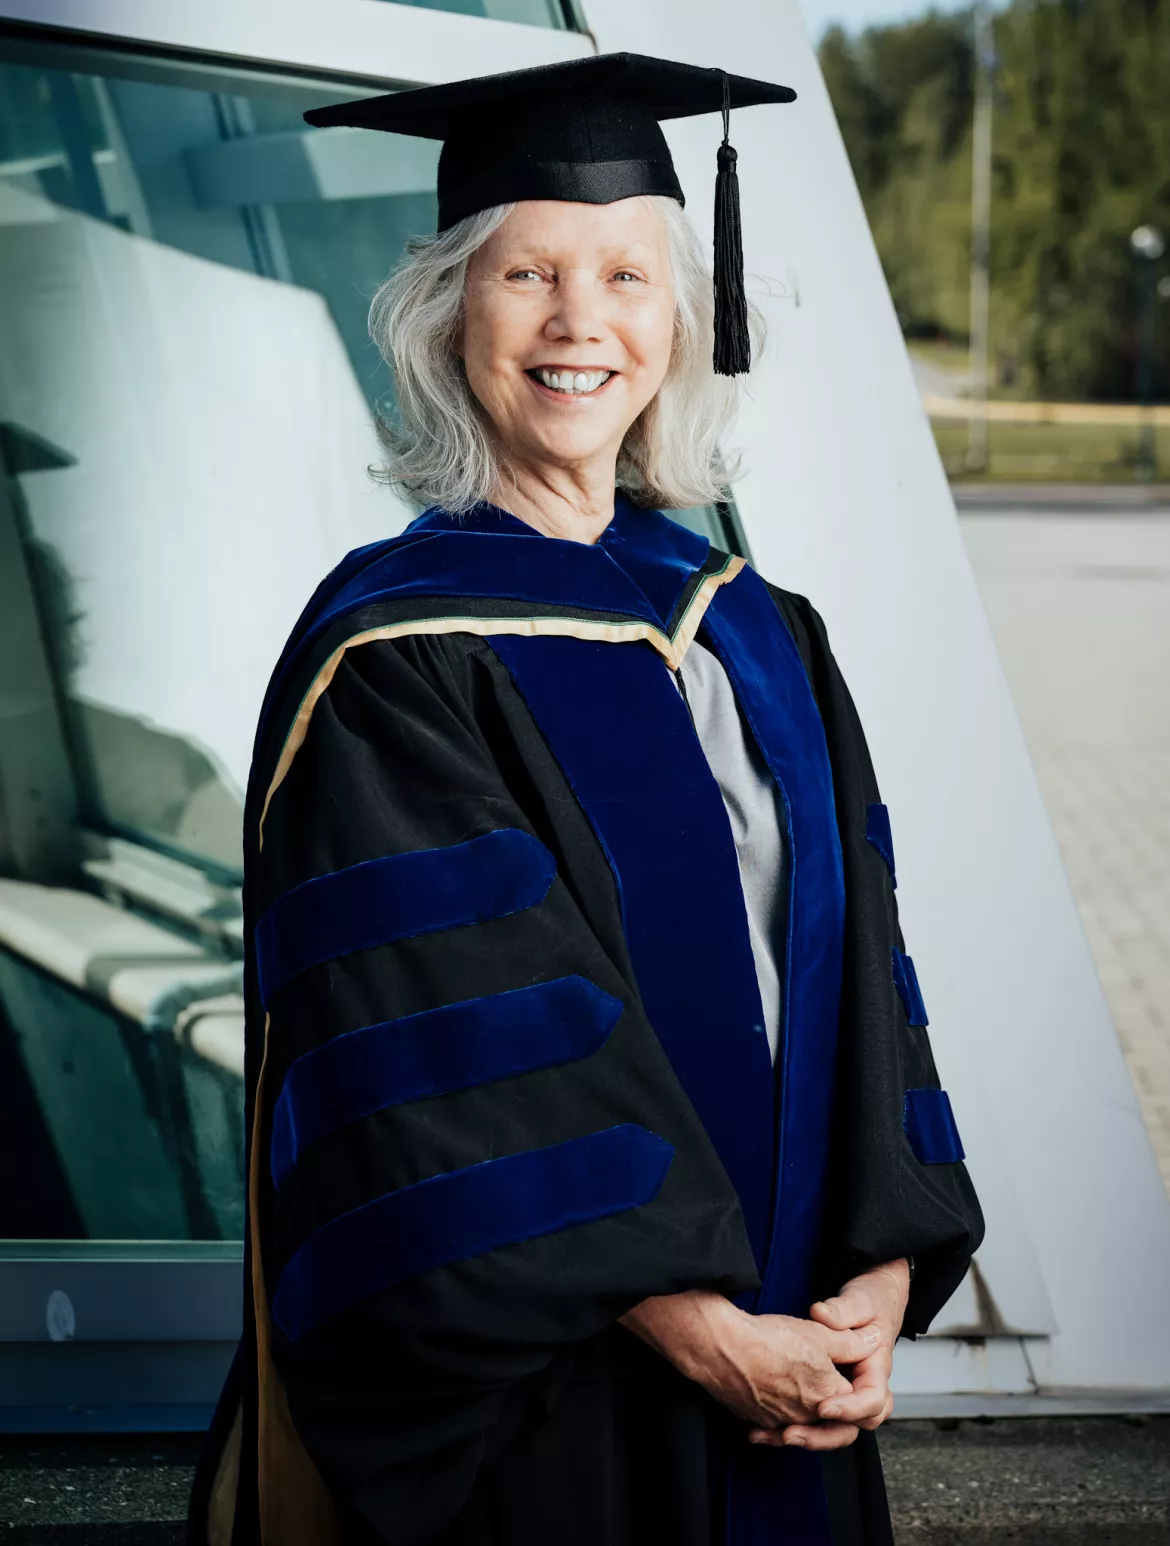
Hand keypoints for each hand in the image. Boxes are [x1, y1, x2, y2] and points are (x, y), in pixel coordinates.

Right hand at [619, 1290, 880, 1450]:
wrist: (720, 1348)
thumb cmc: (768, 1338)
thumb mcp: (818, 1331)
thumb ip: (850, 1341)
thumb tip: (873, 1340)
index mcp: (828, 1395)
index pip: (857, 1407)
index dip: (856, 1391)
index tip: (848, 1374)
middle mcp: (805, 1415)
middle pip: (830, 1425)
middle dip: (833, 1414)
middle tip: (833, 1402)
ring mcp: (778, 1420)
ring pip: (800, 1426)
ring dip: (803, 1418)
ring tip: (801, 1394)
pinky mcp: (755, 1419)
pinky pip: (773, 1425)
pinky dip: (776, 1419)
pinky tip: (771, 1401)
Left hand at [749, 1259, 908, 1447]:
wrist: (874, 1299)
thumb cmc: (871, 1302)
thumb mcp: (860, 1301)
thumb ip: (843, 1310)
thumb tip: (823, 1314)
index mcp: (875, 1370)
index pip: (872, 1400)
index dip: (850, 1408)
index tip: (824, 1406)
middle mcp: (860, 1389)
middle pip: (851, 1428)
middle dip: (822, 1435)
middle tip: (793, 1433)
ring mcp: (843, 1395)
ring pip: (829, 1430)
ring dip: (803, 1436)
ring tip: (773, 1435)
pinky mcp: (824, 1394)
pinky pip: (811, 1421)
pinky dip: (788, 1428)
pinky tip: (760, 1430)